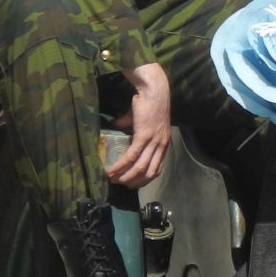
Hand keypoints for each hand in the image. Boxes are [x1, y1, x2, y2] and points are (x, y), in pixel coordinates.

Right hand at [107, 62, 170, 187]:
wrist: (154, 91)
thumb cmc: (148, 103)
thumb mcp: (142, 120)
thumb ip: (129, 126)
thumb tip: (115, 126)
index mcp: (164, 144)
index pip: (157, 169)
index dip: (145, 180)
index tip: (134, 185)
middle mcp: (161, 146)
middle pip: (149, 172)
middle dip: (135, 182)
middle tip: (122, 186)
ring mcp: (153, 142)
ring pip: (140, 168)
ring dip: (126, 177)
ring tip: (114, 180)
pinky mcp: (143, 136)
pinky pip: (131, 156)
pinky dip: (121, 166)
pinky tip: (111, 170)